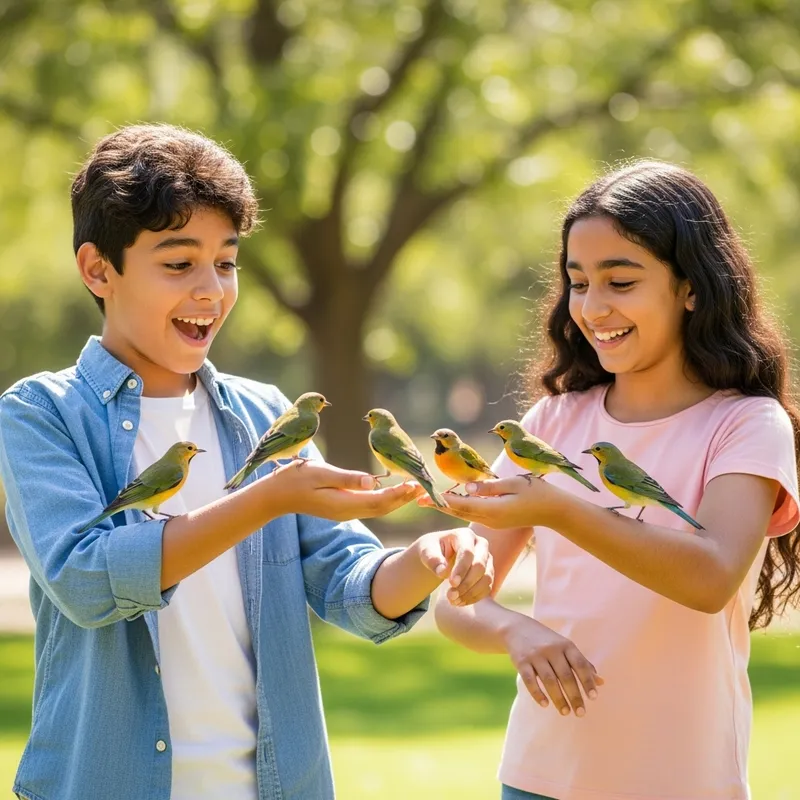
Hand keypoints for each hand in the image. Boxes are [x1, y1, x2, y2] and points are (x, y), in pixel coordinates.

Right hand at [267, 460, 423, 520]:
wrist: (276, 494)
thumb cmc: (296, 478)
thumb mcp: (322, 473)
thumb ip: (348, 478)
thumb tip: (374, 482)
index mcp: (344, 504)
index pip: (379, 501)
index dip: (399, 494)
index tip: (414, 484)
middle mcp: (347, 511)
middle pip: (382, 508)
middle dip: (403, 498)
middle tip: (421, 487)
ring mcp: (344, 511)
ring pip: (376, 508)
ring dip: (395, 499)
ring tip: (412, 489)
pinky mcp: (341, 507)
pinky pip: (368, 506)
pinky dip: (383, 499)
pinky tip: (390, 490)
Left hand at [414, 528, 493, 604]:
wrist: (439, 554)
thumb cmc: (432, 550)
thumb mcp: (426, 551)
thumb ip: (432, 559)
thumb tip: (443, 572)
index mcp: (465, 535)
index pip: (468, 552)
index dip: (461, 569)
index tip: (450, 583)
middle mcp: (480, 545)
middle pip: (480, 566)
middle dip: (466, 583)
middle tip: (450, 596)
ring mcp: (487, 559)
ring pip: (486, 578)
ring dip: (470, 593)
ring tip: (453, 601)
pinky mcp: (489, 572)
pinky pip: (487, 587)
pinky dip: (475, 597)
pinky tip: (460, 602)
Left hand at [418, 475, 556, 528]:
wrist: (555, 511)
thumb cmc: (538, 492)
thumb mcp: (514, 484)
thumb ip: (490, 486)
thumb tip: (467, 486)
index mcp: (493, 510)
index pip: (462, 504)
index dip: (442, 499)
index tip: (425, 495)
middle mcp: (490, 518)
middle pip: (458, 511)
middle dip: (438, 504)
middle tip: (418, 498)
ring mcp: (493, 521)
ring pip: (464, 514)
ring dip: (447, 506)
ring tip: (429, 500)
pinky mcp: (496, 520)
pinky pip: (473, 514)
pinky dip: (459, 508)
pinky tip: (451, 503)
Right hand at [503, 616, 603, 716]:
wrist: (516, 628)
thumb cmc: (547, 641)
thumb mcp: (565, 647)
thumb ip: (582, 663)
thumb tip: (601, 683)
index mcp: (565, 645)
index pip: (580, 664)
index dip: (587, 681)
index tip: (593, 698)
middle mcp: (551, 649)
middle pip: (565, 676)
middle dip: (574, 696)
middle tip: (580, 713)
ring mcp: (535, 655)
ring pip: (549, 680)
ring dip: (558, 698)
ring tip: (565, 712)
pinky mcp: (521, 661)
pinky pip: (529, 680)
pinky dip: (537, 693)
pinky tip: (545, 704)